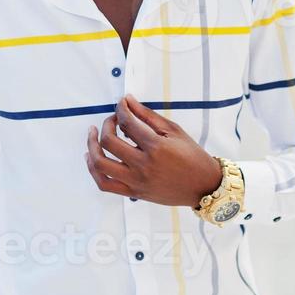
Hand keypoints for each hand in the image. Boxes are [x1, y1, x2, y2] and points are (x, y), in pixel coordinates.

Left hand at [84, 93, 222, 207]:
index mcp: (156, 147)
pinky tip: (91, 157)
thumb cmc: (192, 155)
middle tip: (112, 119)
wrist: (203, 186)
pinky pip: (104, 184)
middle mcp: (143, 165)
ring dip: (91, 146)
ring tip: (93, 134)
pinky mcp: (134, 193)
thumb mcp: (173, 130)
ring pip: (100, 164)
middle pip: (109, 141)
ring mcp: (136, 181)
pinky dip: (93, 170)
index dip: (120, 108)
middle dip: (106, 124)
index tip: (121, 103)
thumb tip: (127, 101)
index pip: (127, 122)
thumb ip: (147, 115)